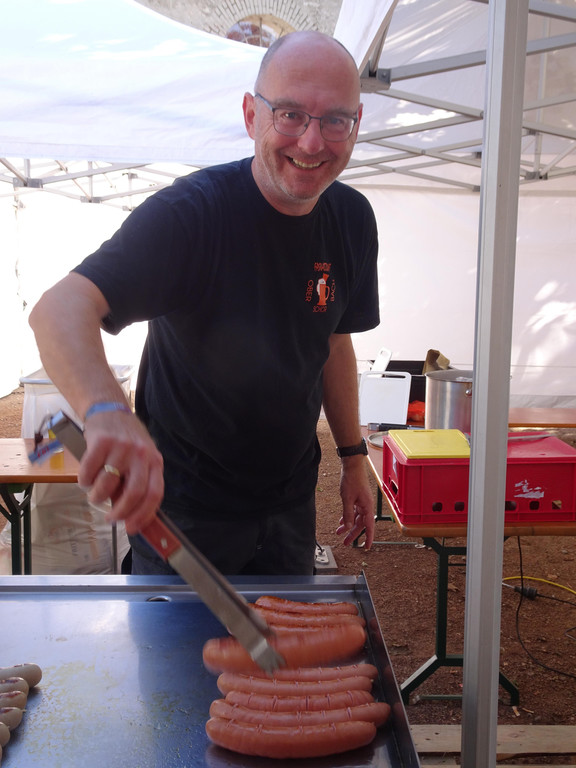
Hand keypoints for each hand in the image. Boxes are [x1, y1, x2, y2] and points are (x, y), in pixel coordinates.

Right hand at [78, 411, 163, 534]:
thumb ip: (138, 483)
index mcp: (155, 461)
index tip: (131, 528)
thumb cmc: (126, 442)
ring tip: (94, 495)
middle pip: (134, 492)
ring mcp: (121, 447)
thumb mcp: (140, 459)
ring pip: (107, 485)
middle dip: (120, 512)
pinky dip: (84, 482)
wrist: (110, 410)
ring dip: (97, 497)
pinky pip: (89, 472)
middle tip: (110, 518)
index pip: (155, 493)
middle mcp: (141, 454)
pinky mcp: (101, 441)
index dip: (143, 515)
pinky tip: (86, 480)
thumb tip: (131, 517)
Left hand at [335, 457, 374, 548]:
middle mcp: (366, 506)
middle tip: (345, 543)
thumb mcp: (347, 499)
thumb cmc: (352, 480)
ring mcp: (362, 502)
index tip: (366, 547)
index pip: (368, 527)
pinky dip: (348, 517)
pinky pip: (353, 511)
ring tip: (339, 533)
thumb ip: (348, 514)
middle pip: (360, 524)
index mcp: (367, 507)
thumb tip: (349, 527)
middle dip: (353, 534)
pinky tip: (341, 521)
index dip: (368, 538)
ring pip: (356, 518)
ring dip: (348, 525)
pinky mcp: (358, 498)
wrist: (352, 465)